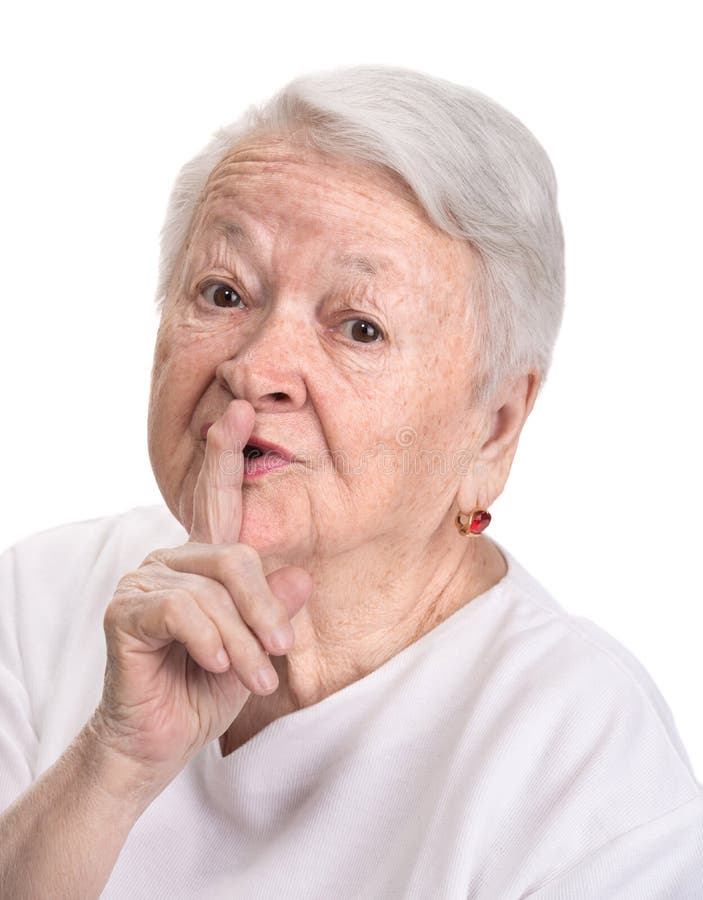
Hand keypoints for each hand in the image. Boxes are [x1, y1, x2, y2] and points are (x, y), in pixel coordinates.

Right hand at [90, 399, 311, 783]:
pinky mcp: (125, 610)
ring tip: (256, 678)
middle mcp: (173, 559)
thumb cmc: (209, 689)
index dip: (226, 455)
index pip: (217, 500)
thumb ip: (275, 608)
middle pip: (235, 556)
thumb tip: (300, 574)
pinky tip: (216, 668)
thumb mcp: (259, 648)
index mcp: (205, 561)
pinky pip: (180, 610)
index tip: (241, 410)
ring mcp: (145, 580)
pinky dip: (209, 641)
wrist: (162, 740)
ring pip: (213, 591)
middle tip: (281, 652)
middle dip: (265, 609)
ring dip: (242, 641)